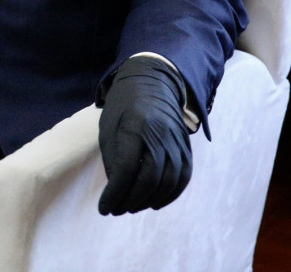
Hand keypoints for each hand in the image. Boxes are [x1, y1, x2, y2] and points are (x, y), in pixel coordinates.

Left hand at [97, 56, 192, 214]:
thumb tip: (117, 191)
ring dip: (149, 201)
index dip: (115, 193)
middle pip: (150, 178)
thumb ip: (113, 158)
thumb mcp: (109, 127)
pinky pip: (183, 177)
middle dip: (131, 200)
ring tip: (132, 206)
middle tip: (117, 209)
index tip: (104, 208)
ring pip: (168, 181)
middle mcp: (160, 133)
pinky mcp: (186, 146)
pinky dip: (170, 194)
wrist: (153, 82)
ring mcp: (177, 140)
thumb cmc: (123, 105)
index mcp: (135, 125)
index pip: (127, 168)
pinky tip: (155, 202)